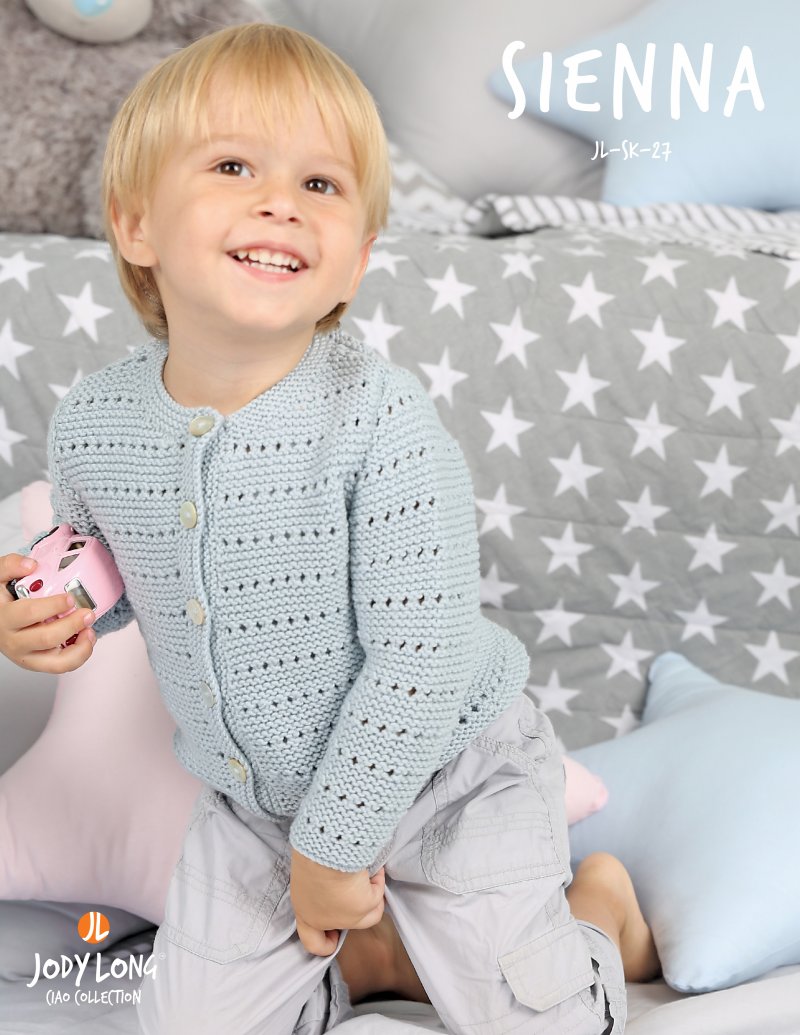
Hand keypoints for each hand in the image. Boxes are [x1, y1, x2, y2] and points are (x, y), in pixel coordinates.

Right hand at [0, 553, 96, 672]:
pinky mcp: (38, 663)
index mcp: (4, 618)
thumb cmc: (0, 602)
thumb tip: (31, 565)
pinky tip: (85, 638)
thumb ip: (10, 566)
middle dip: (72, 625)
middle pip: (46, 639)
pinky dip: (79, 655)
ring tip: (90, 631)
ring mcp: (26, 656)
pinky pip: (61, 667)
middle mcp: (14, 641)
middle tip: (87, 613)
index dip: (53, 606)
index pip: (29, 613)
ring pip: (56, 663)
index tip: (70, 597)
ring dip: (80, 648)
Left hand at [290, 847, 384, 956]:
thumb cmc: (311, 853)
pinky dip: (378, 880)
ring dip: (374, 895)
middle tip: (363, 892)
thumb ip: (320, 884)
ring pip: (371, 914)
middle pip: (350, 926)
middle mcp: (326, 920)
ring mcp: (346, 918)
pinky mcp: (364, 906)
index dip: (326, 942)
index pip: (313, 942)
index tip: (336, 933)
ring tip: (371, 876)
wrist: (323, 850)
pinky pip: (378, 894)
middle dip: (360, 911)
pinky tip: (373, 868)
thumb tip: (338, 881)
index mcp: (305, 912)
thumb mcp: (309, 872)